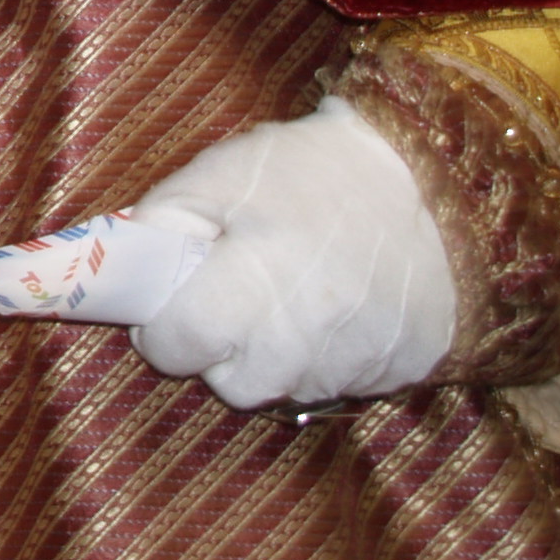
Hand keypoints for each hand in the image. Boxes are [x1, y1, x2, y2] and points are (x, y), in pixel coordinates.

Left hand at [123, 96, 451, 409]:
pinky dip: (319, 358)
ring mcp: (354, 363)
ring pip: (281, 389)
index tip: (169, 302)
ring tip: (286, 296)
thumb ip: (165, 222)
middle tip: (229, 297)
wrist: (432, 179)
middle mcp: (304, 336)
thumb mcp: (224, 172)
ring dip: (268, 355)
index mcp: (254, 279)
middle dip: (217, 348)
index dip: (162, 327)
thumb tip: (128, 273)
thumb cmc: (313, 171)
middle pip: (230, 383)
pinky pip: (332, 386)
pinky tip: (331, 310)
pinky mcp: (395, 375)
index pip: (179, 345)